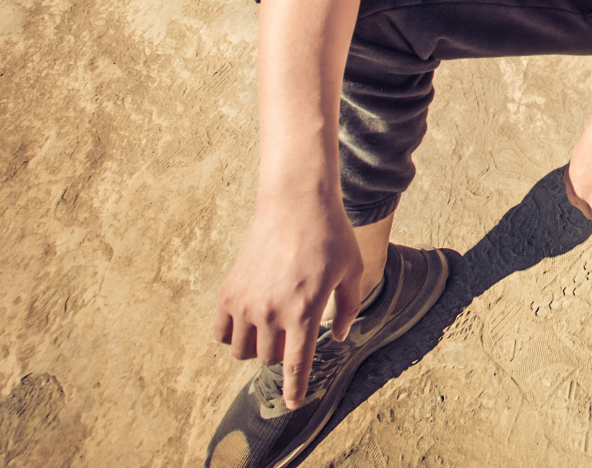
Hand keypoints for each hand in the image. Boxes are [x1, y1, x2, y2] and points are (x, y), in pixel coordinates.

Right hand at [213, 195, 364, 408]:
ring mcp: (246, 303)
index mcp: (305, 311)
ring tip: (272, 325)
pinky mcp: (228, 293)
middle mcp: (272, 312)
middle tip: (294, 330)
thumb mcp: (352, 271)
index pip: (296, 365)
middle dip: (282, 354)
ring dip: (257, 347)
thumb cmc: (331, 236)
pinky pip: (222, 333)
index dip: (295, 389)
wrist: (295, 205)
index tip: (293, 404)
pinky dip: (233, 334)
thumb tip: (338, 338)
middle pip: (270, 359)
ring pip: (242, 351)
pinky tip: (249, 320)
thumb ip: (349, 309)